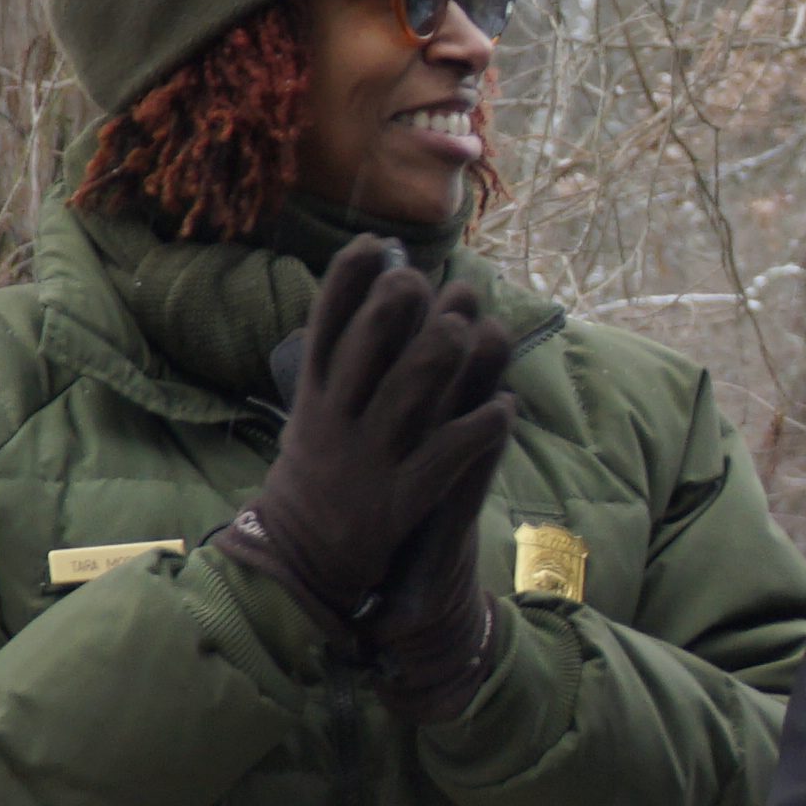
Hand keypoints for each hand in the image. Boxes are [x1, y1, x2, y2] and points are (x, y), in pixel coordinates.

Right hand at [228, 237, 517, 649]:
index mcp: (315, 395)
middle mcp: (338, 420)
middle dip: (395, 310)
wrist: (300, 561)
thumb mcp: (316, 412)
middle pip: (364, 351)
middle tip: (426, 282)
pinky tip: (505, 407)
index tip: (376, 244)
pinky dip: (479, 429)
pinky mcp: (402, 498)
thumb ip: (344, 360)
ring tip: (468, 329)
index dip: (349, 282)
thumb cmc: (322, 471)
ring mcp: (370, 458)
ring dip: (441, 357)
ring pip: (409, 395)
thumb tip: (383, 287)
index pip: (325, 326)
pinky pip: (446, 457)